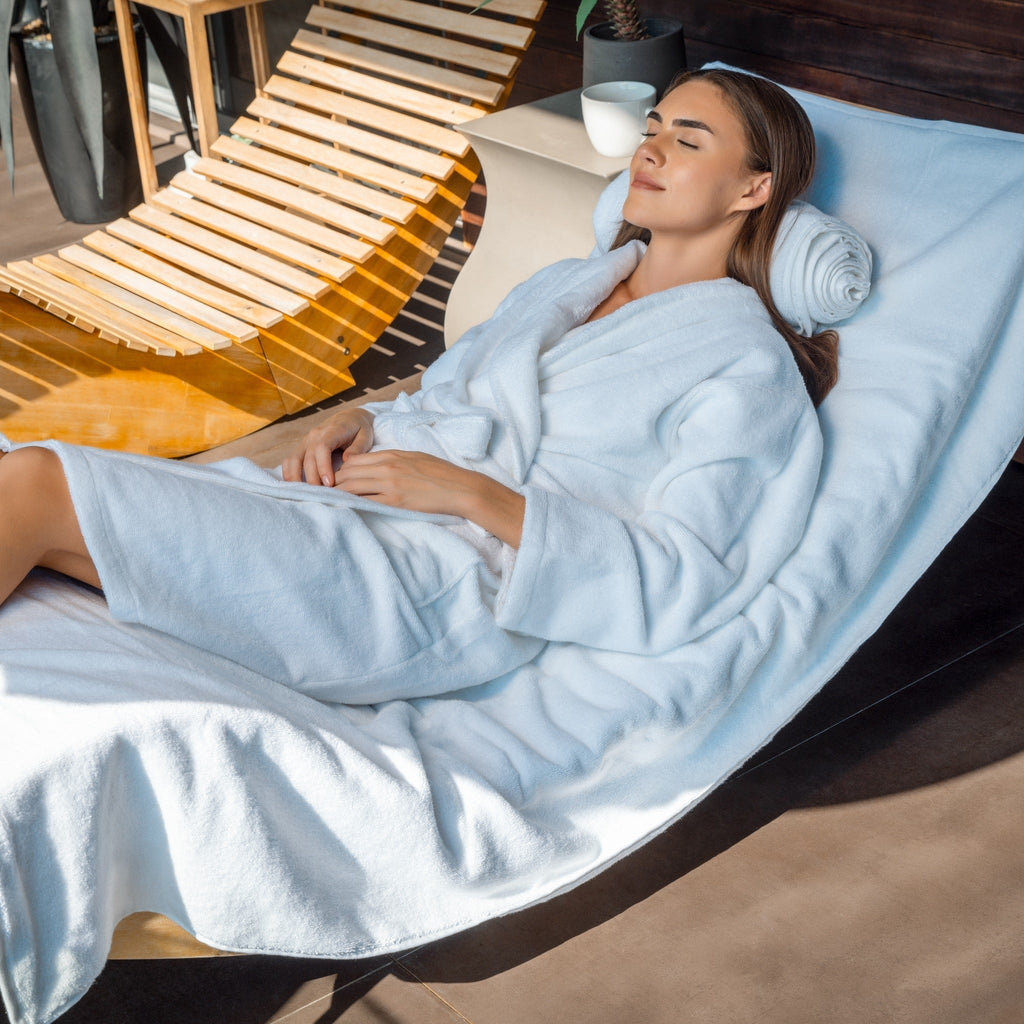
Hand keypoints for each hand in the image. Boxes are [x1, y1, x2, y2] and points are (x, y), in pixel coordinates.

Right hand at [281, 407, 374, 485]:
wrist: (350, 417)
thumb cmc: (359, 429)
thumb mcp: (365, 436)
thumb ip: (358, 448)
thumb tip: (347, 460)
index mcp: (331, 430)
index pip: (322, 448)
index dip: (323, 467)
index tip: (329, 483)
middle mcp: (314, 435)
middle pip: (308, 458)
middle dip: (313, 479)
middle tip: (322, 495)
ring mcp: (306, 441)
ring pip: (293, 460)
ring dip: (295, 478)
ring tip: (306, 494)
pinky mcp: (302, 447)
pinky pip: (290, 460)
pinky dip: (289, 474)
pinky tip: (295, 487)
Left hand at [335, 450, 524, 547]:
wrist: (460, 487)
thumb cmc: (440, 473)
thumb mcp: (414, 458)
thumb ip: (392, 460)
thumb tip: (373, 466)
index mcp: (391, 455)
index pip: (354, 461)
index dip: (338, 470)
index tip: (328, 479)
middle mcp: (387, 467)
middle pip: (347, 473)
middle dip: (330, 482)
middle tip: (316, 492)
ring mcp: (390, 484)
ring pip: (352, 486)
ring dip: (335, 494)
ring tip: (322, 501)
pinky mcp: (395, 501)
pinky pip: (366, 502)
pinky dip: (351, 505)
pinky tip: (342, 509)